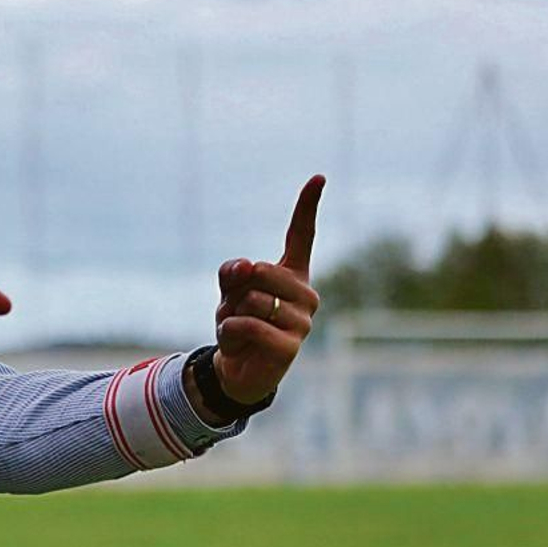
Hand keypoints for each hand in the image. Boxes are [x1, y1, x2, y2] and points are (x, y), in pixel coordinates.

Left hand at [210, 174, 324, 404]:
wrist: (238, 369)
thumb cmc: (238, 323)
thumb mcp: (228, 291)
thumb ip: (233, 272)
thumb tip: (247, 266)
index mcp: (292, 275)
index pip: (300, 236)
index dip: (307, 206)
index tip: (318, 177)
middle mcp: (305, 294)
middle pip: (259, 270)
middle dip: (235, 289)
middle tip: (236, 308)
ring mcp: (302, 321)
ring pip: (251, 300)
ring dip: (230, 314)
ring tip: (239, 328)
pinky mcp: (291, 346)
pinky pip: (248, 325)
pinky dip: (230, 331)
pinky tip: (238, 344)